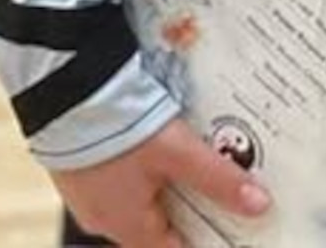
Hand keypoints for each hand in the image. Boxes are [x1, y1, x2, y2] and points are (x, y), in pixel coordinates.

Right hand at [51, 116, 271, 247]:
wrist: (66, 91)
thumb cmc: (118, 128)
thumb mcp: (177, 153)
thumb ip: (218, 179)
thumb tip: (259, 206)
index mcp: (126, 226)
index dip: (203, 237)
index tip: (231, 223)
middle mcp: (102, 217)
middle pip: (155, 222)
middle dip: (187, 203)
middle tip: (219, 180)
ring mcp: (86, 191)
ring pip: (136, 195)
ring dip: (163, 179)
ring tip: (193, 153)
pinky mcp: (77, 164)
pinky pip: (117, 173)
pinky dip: (139, 162)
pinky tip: (155, 137)